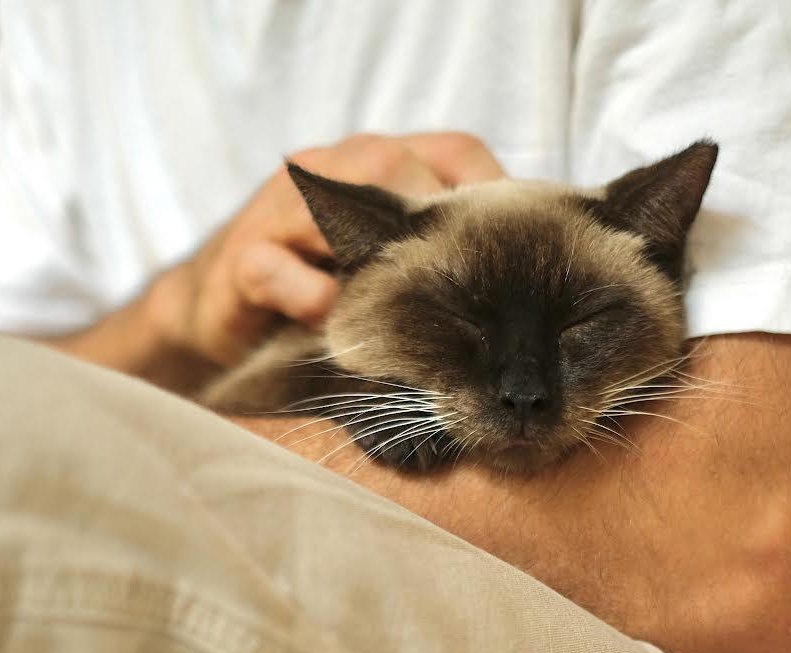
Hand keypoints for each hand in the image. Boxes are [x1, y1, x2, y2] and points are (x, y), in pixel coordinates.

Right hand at [150, 133, 504, 366]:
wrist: (228, 300)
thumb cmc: (328, 278)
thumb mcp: (392, 257)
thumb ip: (443, 252)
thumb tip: (521, 286)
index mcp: (382, 161)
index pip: (456, 155)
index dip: (495, 199)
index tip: (523, 257)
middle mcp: (333, 167)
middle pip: (395, 166)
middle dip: (437, 226)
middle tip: (467, 288)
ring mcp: (281, 208)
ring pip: (332, 202)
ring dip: (373, 258)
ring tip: (403, 305)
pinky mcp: (243, 258)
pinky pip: (274, 269)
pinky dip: (310, 297)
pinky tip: (330, 321)